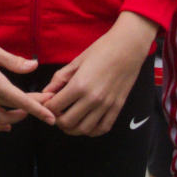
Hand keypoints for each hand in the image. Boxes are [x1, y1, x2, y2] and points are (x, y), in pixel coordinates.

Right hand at [0, 19, 52, 131]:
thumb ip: (15, 62)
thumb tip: (34, 66)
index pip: (22, 102)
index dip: (39, 110)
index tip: (51, 117)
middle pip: (14, 112)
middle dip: (31, 109)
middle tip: (41, 102)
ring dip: (14, 119)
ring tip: (24, 112)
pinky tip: (3, 123)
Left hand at [41, 12, 156, 135]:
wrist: (129, 46)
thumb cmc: (102, 49)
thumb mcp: (77, 61)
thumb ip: (60, 78)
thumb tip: (47, 93)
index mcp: (79, 85)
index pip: (55, 107)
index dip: (47, 107)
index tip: (48, 103)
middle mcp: (93, 98)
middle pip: (67, 122)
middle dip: (57, 120)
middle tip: (57, 112)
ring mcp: (106, 105)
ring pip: (83, 129)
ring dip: (73, 128)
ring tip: (70, 119)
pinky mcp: (117, 107)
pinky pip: (102, 128)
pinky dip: (92, 130)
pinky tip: (86, 123)